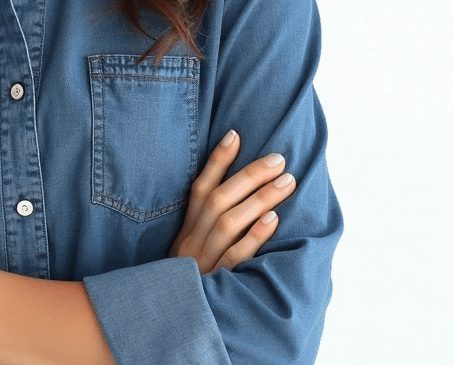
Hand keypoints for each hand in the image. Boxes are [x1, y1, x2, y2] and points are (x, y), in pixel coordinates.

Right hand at [168, 130, 294, 273]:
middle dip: (249, 175)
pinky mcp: (218, 282)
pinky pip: (236, 256)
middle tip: (279, 159)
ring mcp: (204, 261)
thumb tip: (234, 187)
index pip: (199, 187)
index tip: (237, 134)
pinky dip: (254, 236)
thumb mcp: (190, 246)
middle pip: (219, 200)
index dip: (217, 160)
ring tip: (287, 181)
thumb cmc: (189, 278)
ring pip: (228, 222)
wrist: (167, 318)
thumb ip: (205, 221)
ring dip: (259, 198)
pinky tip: (273, 219)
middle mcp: (192, 240)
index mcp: (185, 228)